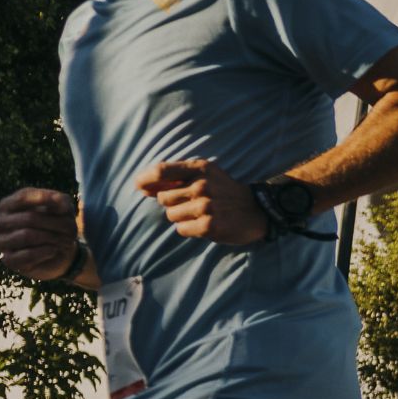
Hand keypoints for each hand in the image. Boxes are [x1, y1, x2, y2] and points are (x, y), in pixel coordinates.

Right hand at [0, 188, 79, 279]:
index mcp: (8, 205)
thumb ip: (59, 200)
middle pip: (28, 218)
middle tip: (71, 230)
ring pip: (26, 236)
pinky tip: (54, 250)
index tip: (64, 208)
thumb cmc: (57, 224)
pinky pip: (27, 255)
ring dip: (52, 238)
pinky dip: (46, 252)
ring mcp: (2, 242)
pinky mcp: (8, 260)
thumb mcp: (63, 208)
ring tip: (63, 240)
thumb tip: (57, 201)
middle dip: (55, 224)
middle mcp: (0, 222)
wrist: (59, 251)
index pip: (22, 198)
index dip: (44, 201)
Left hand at [135, 160, 265, 246]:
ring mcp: (206, 206)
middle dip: (173, 203)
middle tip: (192, 204)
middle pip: (163, 198)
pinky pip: (181, 229)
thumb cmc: (224, 191)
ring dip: (181, 217)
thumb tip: (140, 185)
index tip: (141, 187)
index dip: (145, 179)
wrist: (257, 210)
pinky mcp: (209, 226)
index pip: (161, 171)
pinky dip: (189, 229)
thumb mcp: (205, 174)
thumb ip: (174, 177)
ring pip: (171, 215)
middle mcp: (202, 186)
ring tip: (201, 214)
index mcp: (199, 169)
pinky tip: (204, 224)